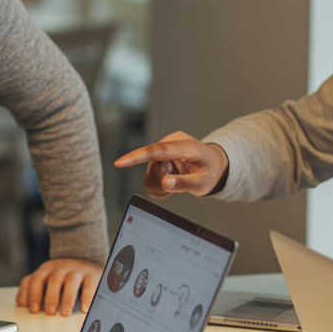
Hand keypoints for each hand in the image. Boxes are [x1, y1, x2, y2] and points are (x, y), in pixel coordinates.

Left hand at [16, 258, 102, 315]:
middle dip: (50, 297)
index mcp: (46, 269)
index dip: (32, 294)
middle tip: (50, 313)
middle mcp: (61, 268)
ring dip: (67, 298)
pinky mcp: (92, 274)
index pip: (35, 279)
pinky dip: (87, 297)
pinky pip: (90, 284)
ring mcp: (77, 270)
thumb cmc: (64, 276)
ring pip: (71, 281)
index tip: (33, 310)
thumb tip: (20, 302)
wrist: (87, 262)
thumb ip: (34, 288)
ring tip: (65, 313)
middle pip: (53, 280)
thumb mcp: (47, 279)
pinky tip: (85, 308)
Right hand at [114, 132, 228, 198]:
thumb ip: (184, 184)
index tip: (120, 162)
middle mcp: (171, 143)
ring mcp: (163, 149)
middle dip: (161, 183)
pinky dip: (156, 184)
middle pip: (153, 168)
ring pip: (149, 173)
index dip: (138, 156)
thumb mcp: (203, 183)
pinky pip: (148, 175)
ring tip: (174, 184)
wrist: (213, 163)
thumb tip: (165, 184)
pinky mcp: (158, 155)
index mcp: (186, 147)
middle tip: (174, 188)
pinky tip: (168, 182)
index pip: (158, 150)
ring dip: (159, 185)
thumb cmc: (210, 171)